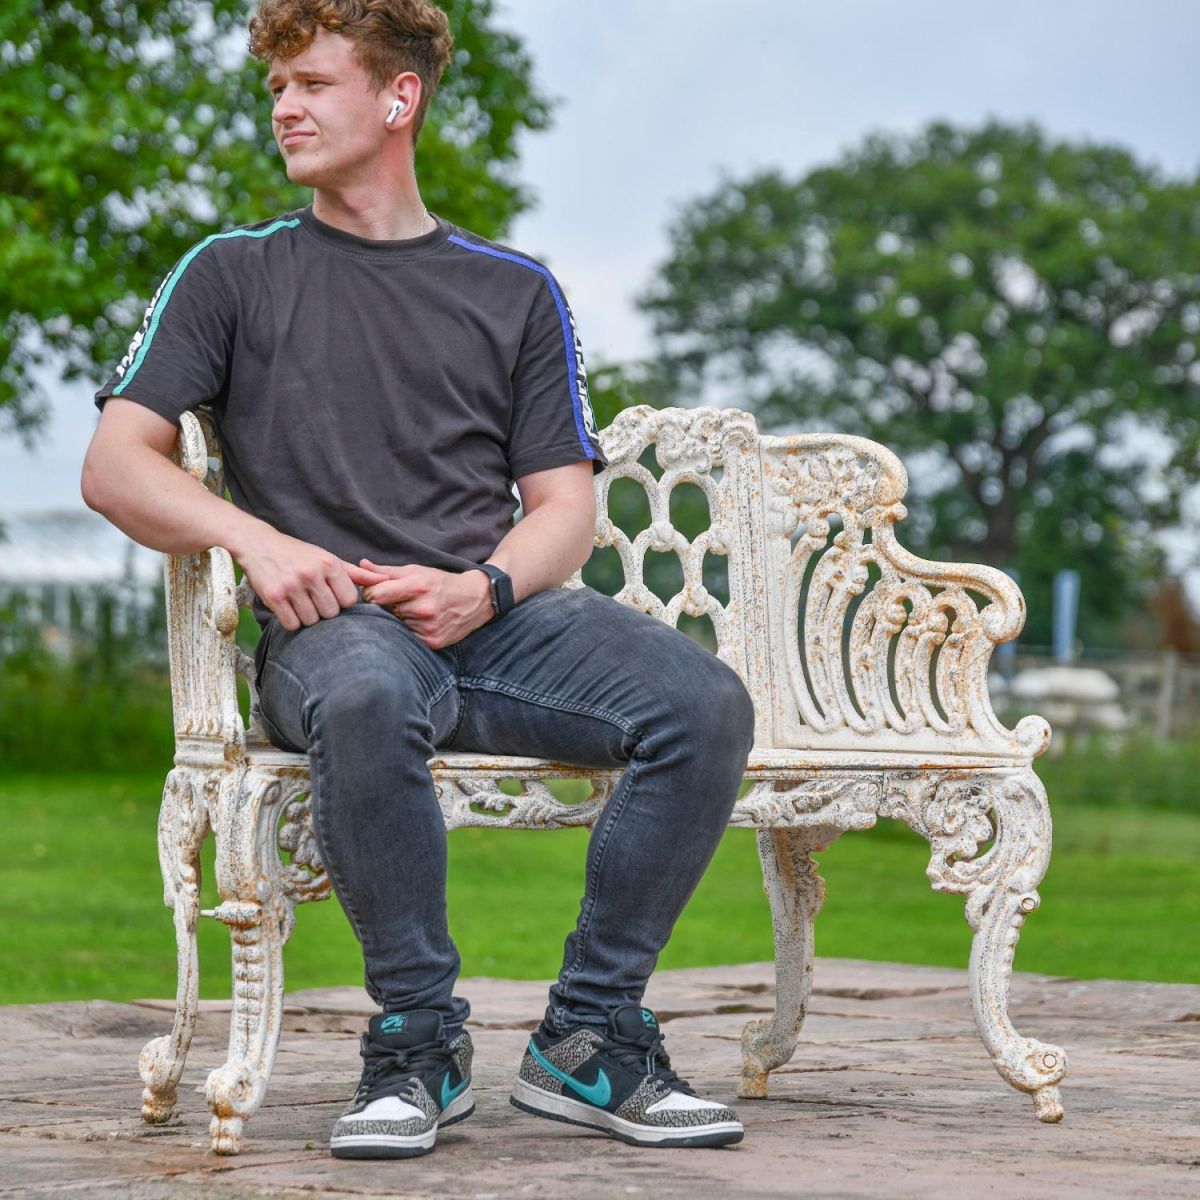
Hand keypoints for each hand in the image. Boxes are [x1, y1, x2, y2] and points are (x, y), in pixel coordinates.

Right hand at [234, 527, 375, 630]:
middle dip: (325, 611)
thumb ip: (355, 573)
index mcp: (329, 564)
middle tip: (314, 601)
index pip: (349, 600)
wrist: (259, 544)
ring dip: (307, 617)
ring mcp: (292, 585)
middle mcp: (311, 574)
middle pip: (331, 613)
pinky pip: (292, 624)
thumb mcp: (328, 558)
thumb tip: (383, 581)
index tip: (332, 597)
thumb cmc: (298, 554)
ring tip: (301, 603)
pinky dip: (292, 621)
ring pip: (312, 620)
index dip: (342, 603)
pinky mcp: (274, 596)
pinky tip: (289, 609)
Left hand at [357, 559, 493, 649]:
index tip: (375, 594)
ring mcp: (429, 627)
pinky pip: (408, 638)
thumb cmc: (442, 583)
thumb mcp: (417, 571)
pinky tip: (419, 623)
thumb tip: (361, 566)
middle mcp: (423, 608)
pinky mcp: (433, 642)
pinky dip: (409, 632)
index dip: (370, 594)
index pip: (376, 595)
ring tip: (413, 612)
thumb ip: (387, 571)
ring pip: (396, 626)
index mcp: (418, 586)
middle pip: (384, 612)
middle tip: (399, 603)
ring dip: (399, 620)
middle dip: (387, 607)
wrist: (476, 599)